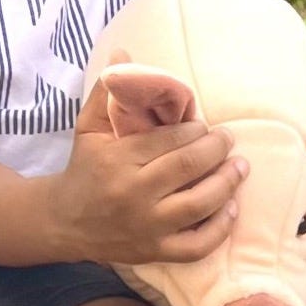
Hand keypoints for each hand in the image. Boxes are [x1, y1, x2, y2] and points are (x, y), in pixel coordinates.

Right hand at [48, 97, 245, 267]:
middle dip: (216, 148)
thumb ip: (106, 92)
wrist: (65, 221)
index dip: (194, 130)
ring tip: (240, 167)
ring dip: (227, 183)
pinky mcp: (155, 252)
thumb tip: (123, 53)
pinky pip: (197, 245)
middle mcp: (134, 194)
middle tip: (227, 139)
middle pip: (188, 167)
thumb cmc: (84, 167)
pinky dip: (219, 228)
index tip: (204, 124)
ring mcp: (147, 227)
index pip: (169, 140)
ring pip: (199, 205)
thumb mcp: (87, 127)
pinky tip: (230, 208)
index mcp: (118, 160)